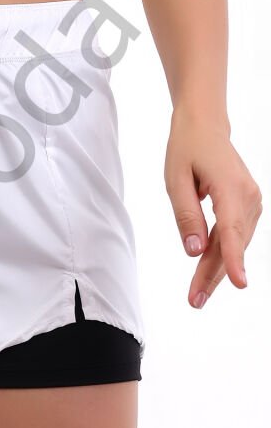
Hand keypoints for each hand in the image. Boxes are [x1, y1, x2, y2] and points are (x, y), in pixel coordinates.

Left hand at [164, 109, 262, 307]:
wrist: (206, 127)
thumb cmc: (187, 149)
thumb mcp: (175, 180)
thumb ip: (185, 216)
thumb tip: (193, 250)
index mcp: (229, 187)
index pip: (232, 229)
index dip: (235, 259)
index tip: (240, 283)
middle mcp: (248, 196)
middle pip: (231, 243)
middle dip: (214, 275)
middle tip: (195, 300)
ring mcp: (252, 201)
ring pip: (234, 243)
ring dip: (217, 270)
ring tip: (197, 294)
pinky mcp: (248, 205)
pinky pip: (235, 236)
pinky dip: (222, 255)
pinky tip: (209, 273)